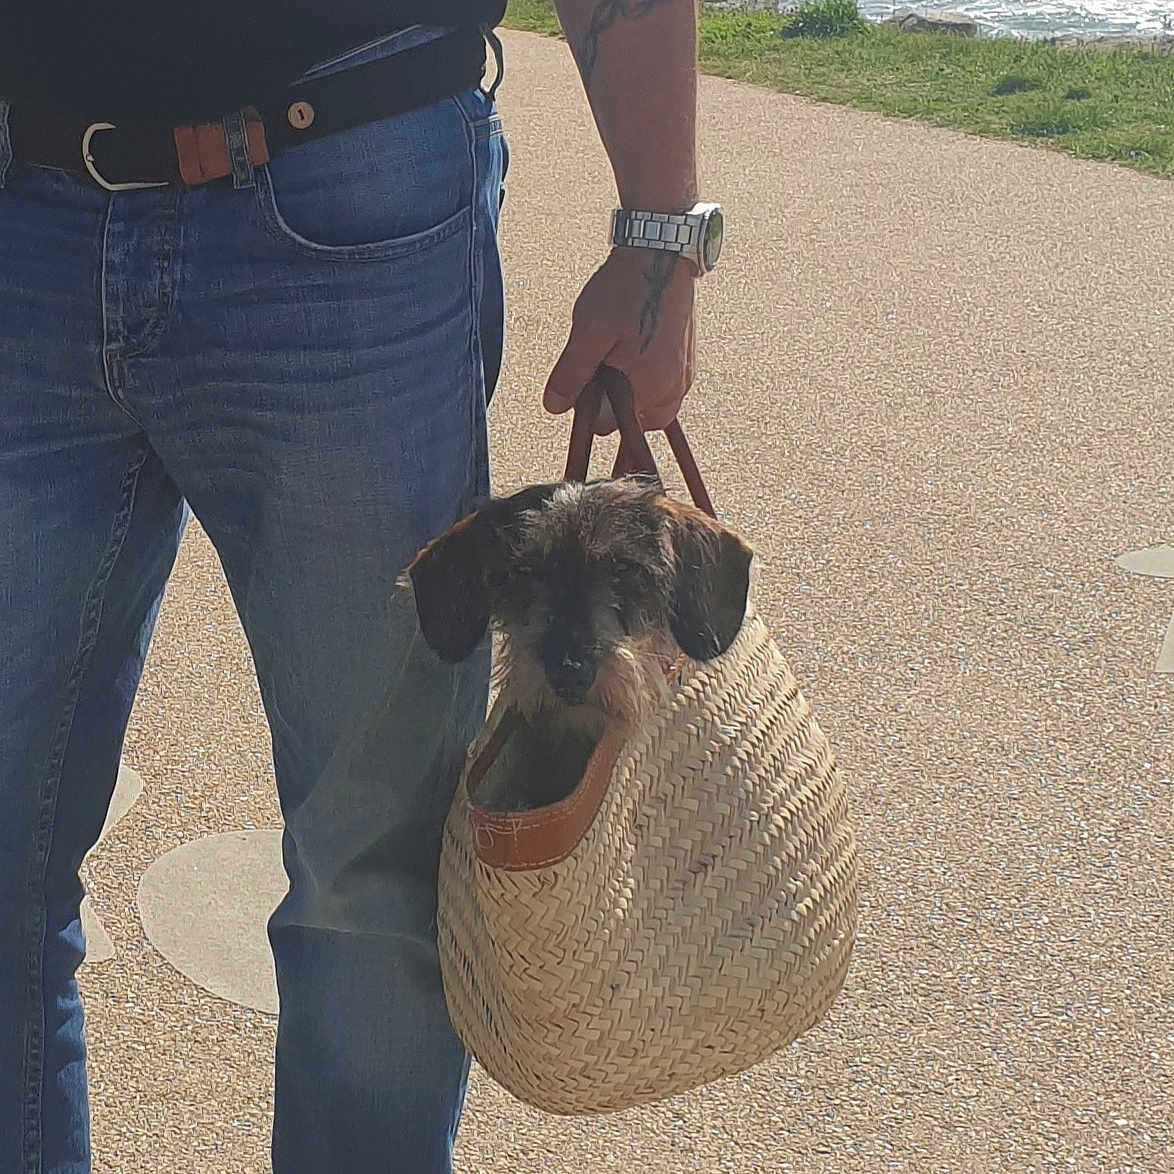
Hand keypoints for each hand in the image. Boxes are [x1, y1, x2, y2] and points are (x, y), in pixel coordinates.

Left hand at [544, 247, 695, 433]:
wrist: (661, 253)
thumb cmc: (626, 291)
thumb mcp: (588, 334)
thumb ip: (571, 375)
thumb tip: (554, 407)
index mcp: (650, 390)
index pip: (610, 425)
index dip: (590, 404)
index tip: (584, 375)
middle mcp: (675, 388)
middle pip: (635, 420)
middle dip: (615, 402)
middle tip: (602, 364)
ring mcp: (685, 374)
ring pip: (651, 402)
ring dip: (632, 388)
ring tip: (617, 351)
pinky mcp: (688, 358)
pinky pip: (664, 383)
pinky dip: (646, 374)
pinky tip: (633, 344)